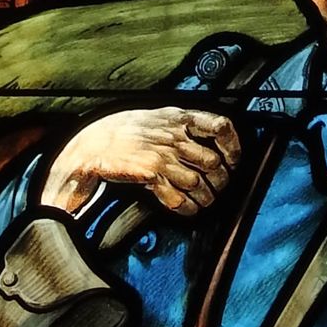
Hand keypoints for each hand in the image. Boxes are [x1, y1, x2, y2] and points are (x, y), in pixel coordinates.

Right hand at [41, 105, 238, 216]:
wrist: (93, 144)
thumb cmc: (125, 130)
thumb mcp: (157, 116)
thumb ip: (181, 124)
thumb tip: (208, 139)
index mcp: (178, 117)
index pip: (220, 126)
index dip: (233, 146)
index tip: (232, 159)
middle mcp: (174, 136)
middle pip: (214, 163)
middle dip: (220, 181)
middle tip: (216, 188)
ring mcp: (163, 156)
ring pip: (200, 184)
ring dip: (205, 198)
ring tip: (203, 202)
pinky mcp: (151, 175)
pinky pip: (179, 198)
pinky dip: (187, 208)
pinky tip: (186, 209)